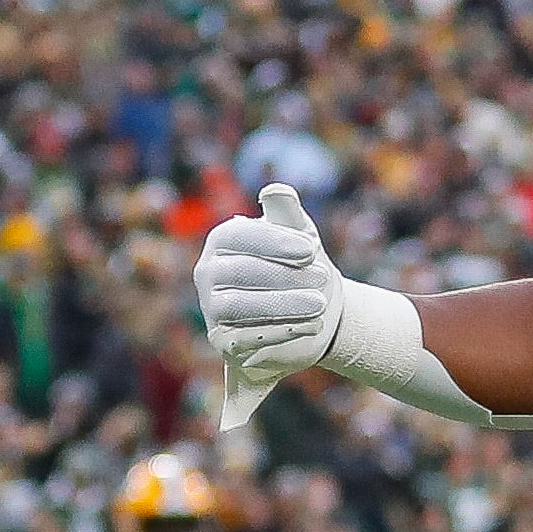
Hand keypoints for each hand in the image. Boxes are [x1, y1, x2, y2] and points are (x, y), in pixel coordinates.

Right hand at [196, 184, 345, 388]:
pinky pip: (243, 338)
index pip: (235, 237)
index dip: (273, 242)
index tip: (311, 249)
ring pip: (237, 307)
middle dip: (283, 275)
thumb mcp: (301, 236)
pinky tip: (312, 326)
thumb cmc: (302, 265)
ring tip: (319, 305)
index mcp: (223, 242)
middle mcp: (209, 274)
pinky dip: (279, 332)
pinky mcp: (225, 340)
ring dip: (282, 305)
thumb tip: (278, 190)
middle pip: (236, 273)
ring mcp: (213, 308)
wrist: (315, 311)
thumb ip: (288, 214)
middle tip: (323, 278)